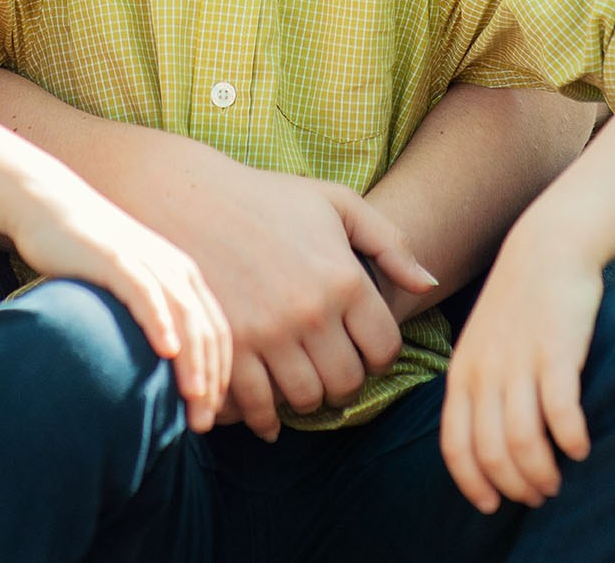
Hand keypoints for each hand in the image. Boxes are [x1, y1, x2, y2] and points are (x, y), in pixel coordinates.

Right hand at [8, 166, 230, 433]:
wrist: (52, 208)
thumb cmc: (87, 258)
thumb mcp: (128, 290)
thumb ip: (148, 322)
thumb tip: (156, 377)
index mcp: (183, 278)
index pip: (218, 334)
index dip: (221, 378)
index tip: (213, 419)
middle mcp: (174, 269)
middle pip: (207, 331)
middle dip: (211, 381)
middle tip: (204, 424)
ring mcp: (148, 262)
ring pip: (184, 316)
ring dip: (193, 361)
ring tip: (195, 400)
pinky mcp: (117, 258)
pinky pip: (146, 292)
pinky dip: (160, 321)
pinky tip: (166, 350)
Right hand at [119, 151, 436, 441]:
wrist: (186, 197)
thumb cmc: (266, 197)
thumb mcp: (334, 202)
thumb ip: (388, 241)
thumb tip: (428, 284)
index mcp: (342, 278)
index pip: (383, 349)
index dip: (378, 356)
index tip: (361, 349)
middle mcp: (309, 312)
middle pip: (345, 382)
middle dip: (342, 381)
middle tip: (329, 369)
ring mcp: (266, 334)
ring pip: (304, 400)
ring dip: (304, 397)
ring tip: (297, 379)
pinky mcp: (226, 349)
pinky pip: (256, 408)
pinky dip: (262, 416)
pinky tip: (263, 406)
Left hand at [440, 215, 600, 512]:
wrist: (546, 247)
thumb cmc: (517, 302)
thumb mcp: (481, 343)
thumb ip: (477, 386)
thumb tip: (484, 442)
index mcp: (462, 371)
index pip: (456, 446)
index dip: (473, 484)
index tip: (492, 505)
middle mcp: (485, 371)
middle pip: (491, 453)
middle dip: (514, 486)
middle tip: (538, 494)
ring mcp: (519, 362)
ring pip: (523, 443)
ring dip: (543, 473)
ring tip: (559, 478)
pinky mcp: (555, 352)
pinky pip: (560, 415)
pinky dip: (571, 441)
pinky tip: (581, 447)